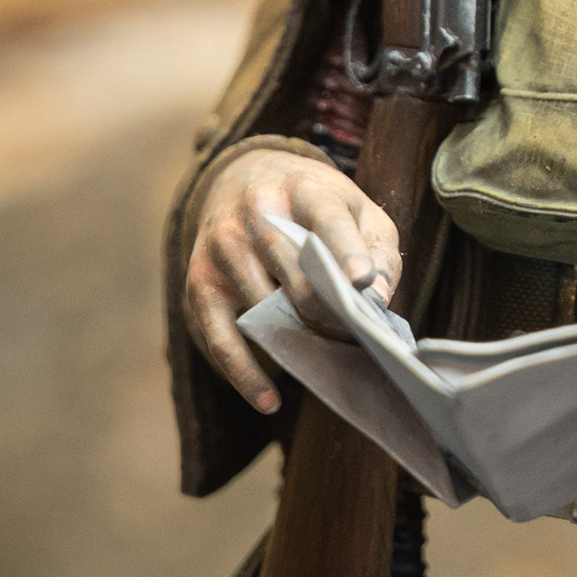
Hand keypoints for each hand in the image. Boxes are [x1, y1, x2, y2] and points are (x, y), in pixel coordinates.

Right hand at [183, 147, 402, 414]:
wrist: (245, 176)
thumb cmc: (314, 203)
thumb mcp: (357, 209)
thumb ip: (377, 251)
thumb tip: (376, 298)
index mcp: (304, 189)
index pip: (328, 220)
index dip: (346, 252)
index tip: (362, 282)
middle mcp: (255, 213)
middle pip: (294, 274)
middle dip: (328, 314)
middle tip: (356, 340)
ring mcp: (222, 248)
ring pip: (261, 308)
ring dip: (295, 341)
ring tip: (327, 363)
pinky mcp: (199, 282)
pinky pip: (221, 338)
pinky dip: (245, 374)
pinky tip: (271, 400)